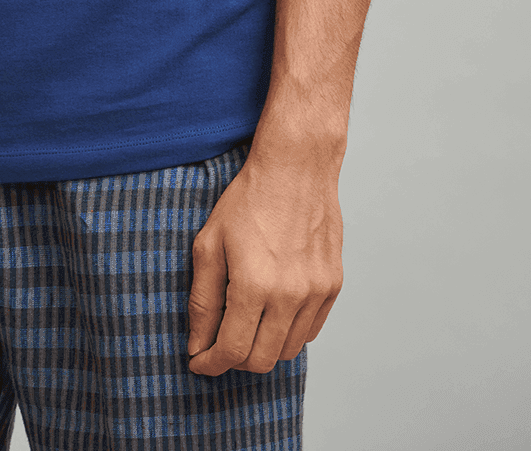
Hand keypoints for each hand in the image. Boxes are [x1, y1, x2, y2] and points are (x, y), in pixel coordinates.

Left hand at [187, 143, 342, 374]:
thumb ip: (202, 299)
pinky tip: (271, 311)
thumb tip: (197, 343)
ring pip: (287, 351)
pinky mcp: (333, 285)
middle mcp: (290, 296)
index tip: (199, 360)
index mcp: (254, 285)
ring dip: (262, 347)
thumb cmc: (248, 199)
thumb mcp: (209, 243)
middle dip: (234, 360)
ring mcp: (316, 292)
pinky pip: (310, 331)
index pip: (232, 351)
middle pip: (261, 360)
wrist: (296, 167)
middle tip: (218, 343)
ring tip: (245, 323)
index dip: (210, 363)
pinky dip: (288, 332)